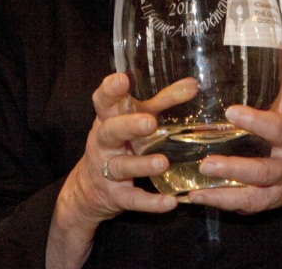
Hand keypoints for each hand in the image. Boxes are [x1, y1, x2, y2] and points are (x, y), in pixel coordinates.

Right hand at [47, 74, 194, 267]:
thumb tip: (193, 84)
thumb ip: (162, 101)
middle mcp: (104, 143)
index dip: (110, 90)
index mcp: (107, 120)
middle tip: (149, 123)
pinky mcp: (116, 196)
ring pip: (121, 166)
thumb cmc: (120, 143)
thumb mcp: (134, 119)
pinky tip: (169, 202)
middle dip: (128, 126)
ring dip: (142, 165)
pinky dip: (150, 202)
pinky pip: (133, 199)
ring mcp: (108, 170)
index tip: (122, 79)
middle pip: (110, 132)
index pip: (103, 101)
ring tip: (162, 163)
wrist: (88, 189)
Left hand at [189, 34, 281, 228]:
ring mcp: (277, 189)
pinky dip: (220, 204)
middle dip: (236, 168)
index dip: (257, 122)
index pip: (279, 130)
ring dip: (224, 194)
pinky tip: (194, 197)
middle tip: (206, 162)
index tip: (231, 111)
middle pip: (263, 171)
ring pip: (252, 196)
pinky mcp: (266, 203)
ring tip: (197, 185)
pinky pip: (244, 207)